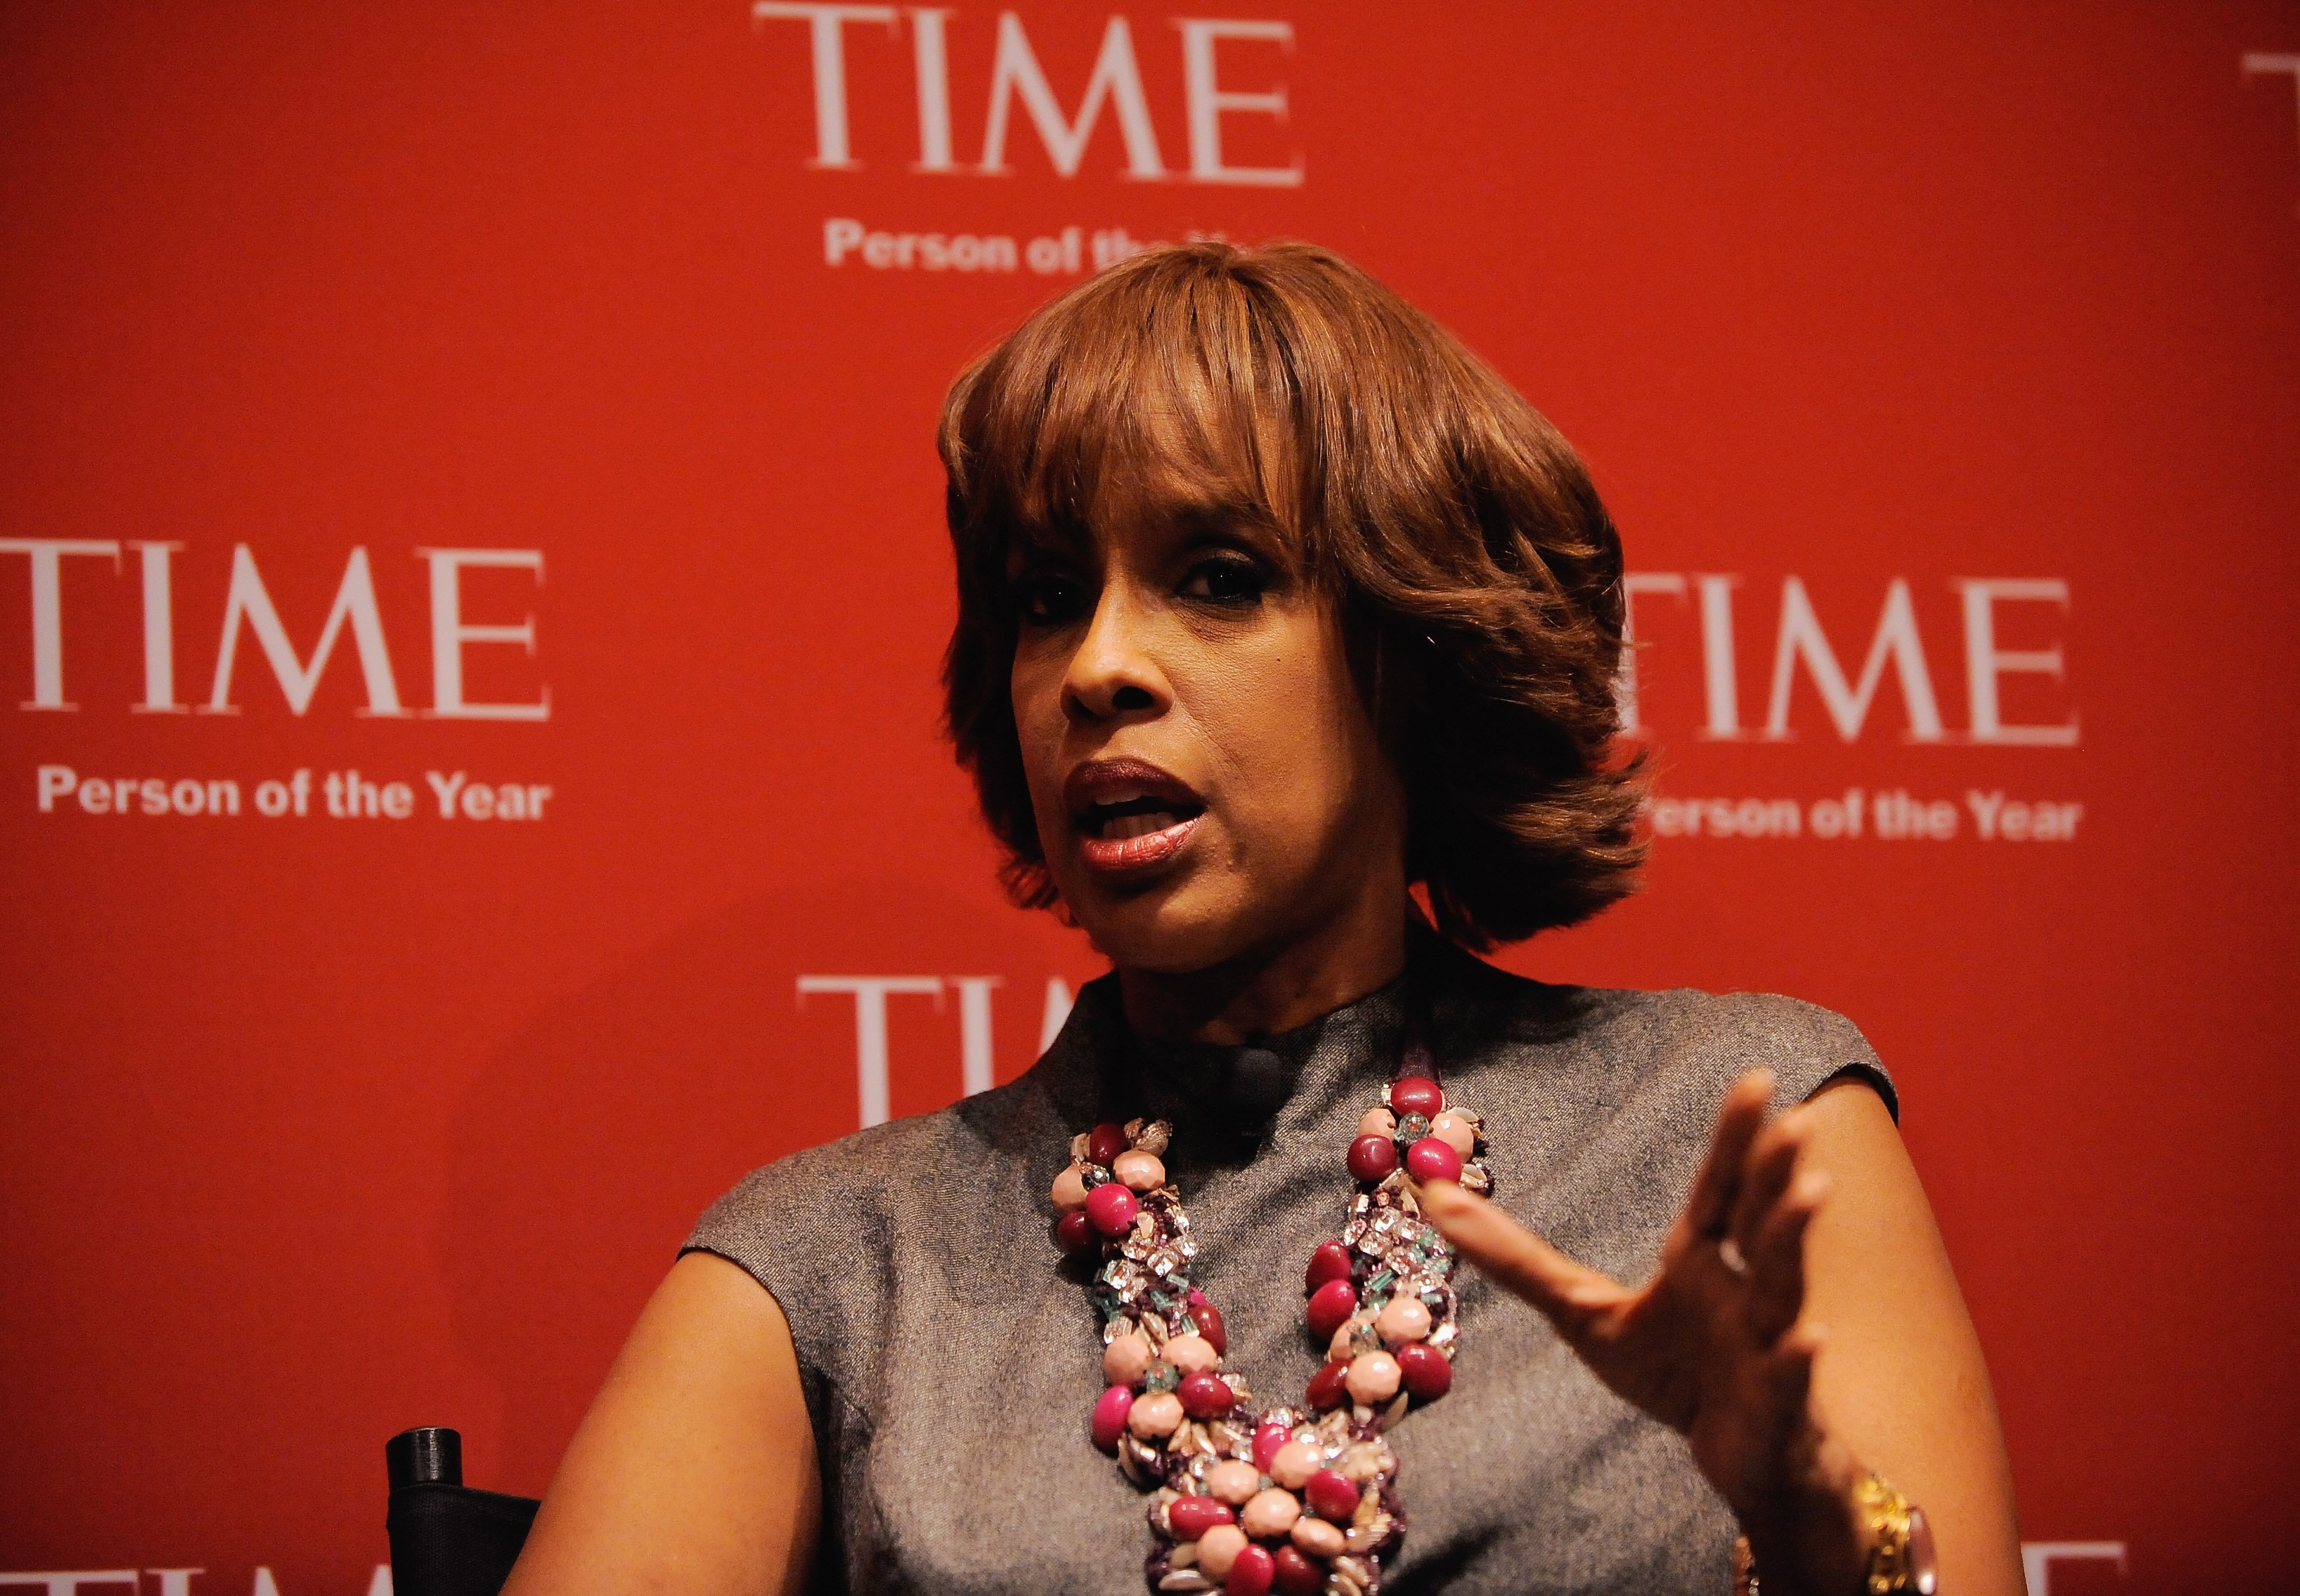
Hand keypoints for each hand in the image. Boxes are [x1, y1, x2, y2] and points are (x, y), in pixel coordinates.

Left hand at [1417, 1071, 1864, 1589]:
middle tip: (1792, 1119)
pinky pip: (1786, 1376)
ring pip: (1783, 1284)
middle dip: (1774, 1170)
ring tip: (1812, 1188)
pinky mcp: (1776, 1403)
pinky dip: (1795, 1357)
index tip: (1756, 1078)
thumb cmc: (1670, 1372)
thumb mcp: (1581, 1311)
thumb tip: (1433, 1198)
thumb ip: (1514, 1257)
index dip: (1734, 1138)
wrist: (1738, 1456)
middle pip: (1758, 1219)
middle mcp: (1742, 1287)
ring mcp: (1765, 1342)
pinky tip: (1807, 1339)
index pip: (1719, 1187)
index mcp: (1700, 1257)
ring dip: (1792, 1238)